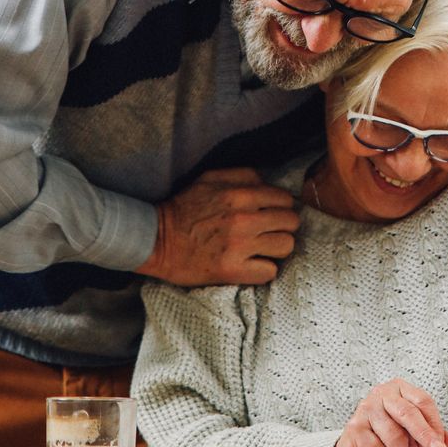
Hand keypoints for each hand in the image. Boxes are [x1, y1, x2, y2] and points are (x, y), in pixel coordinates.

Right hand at [135, 168, 299, 286]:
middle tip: (268, 232)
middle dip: (282, 226)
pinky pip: (270, 272)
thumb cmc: (184, 208)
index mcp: (240, 194)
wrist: (156, 240)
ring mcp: (240, 246)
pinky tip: (252, 265)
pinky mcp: (233, 270)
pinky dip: (263, 270)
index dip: (281, 207)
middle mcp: (244, 219)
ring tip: (262, 249)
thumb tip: (268, 183)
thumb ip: (243, 175)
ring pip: (286, 246)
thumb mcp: (210, 178)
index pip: (286, 199)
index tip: (271, 214)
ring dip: (276, 249)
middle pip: (291, 223)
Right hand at [333, 379, 447, 446]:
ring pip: (393, 435)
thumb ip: (432, 435)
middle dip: (425, 435)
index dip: (435, 423)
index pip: (423, 401)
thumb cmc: (387, 438)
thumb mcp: (414, 436)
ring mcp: (365, 409)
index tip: (441, 443)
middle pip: (408, 412)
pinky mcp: (354, 427)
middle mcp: (381, 394)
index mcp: (399, 389)